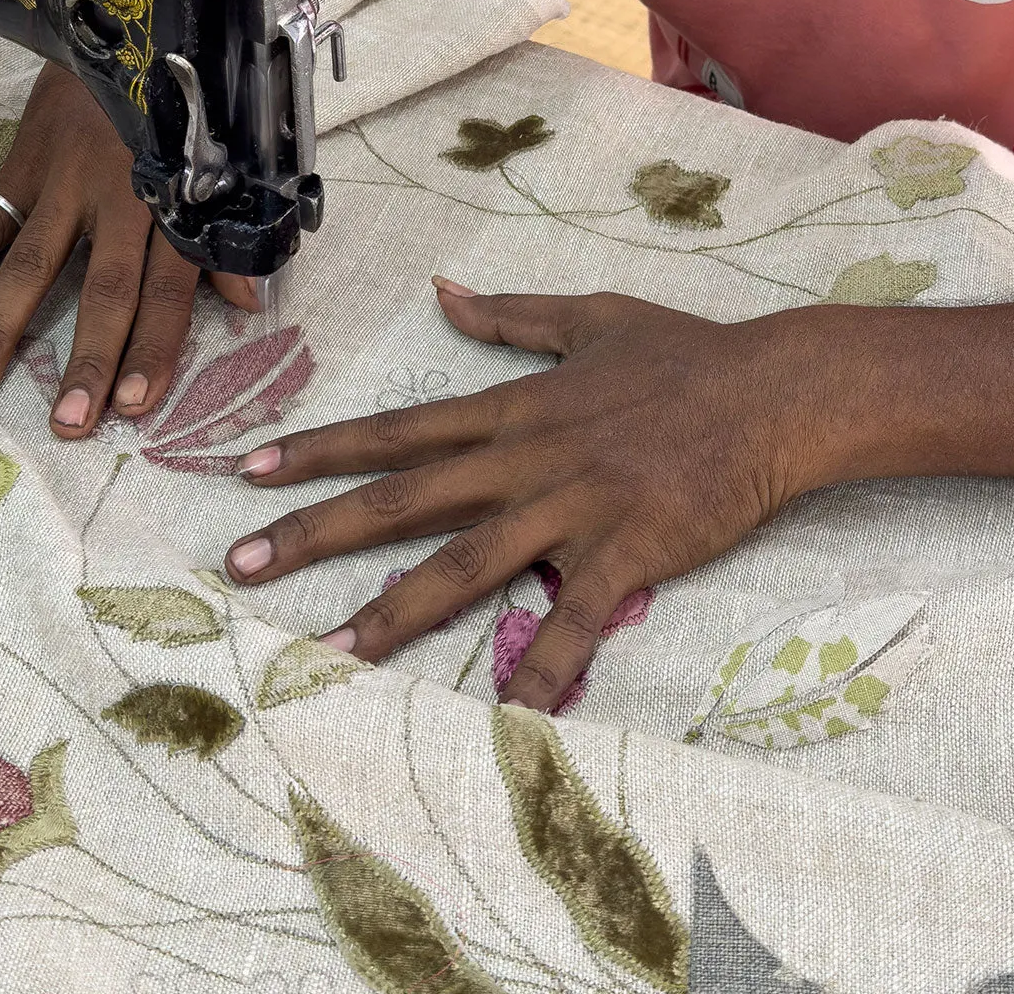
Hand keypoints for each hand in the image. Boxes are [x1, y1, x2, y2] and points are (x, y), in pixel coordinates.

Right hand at [0, 63, 259, 437]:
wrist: (134, 17)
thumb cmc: (185, 107)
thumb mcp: (224, 167)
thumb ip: (229, 239)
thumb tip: (250, 305)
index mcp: (175, 204)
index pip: (169, 290)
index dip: (155, 349)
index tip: (136, 405)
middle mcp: (121, 199)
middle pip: (104, 289)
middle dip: (87, 357)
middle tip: (68, 419)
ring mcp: (64, 181)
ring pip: (33, 263)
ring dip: (1, 326)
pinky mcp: (22, 162)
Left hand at [225, 279, 834, 710]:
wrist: (773, 392)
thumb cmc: (684, 354)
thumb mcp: (589, 316)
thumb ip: (509, 314)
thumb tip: (443, 291)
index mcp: (513, 408)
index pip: (398, 430)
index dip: (321, 448)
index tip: (252, 468)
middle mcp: (524, 460)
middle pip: (403, 499)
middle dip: (316, 530)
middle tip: (240, 565)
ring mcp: (572, 509)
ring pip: (466, 565)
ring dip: (395, 610)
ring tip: (332, 651)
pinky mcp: (626, 553)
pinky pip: (576, 624)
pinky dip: (541, 672)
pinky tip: (505, 723)